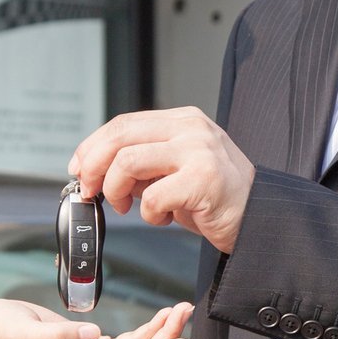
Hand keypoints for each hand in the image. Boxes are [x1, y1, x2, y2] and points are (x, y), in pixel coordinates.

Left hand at [70, 107, 255, 252]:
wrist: (258, 218)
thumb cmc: (214, 197)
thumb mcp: (177, 167)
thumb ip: (144, 160)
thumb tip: (95, 169)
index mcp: (183, 120)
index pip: (124, 123)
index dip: (93, 146)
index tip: (79, 169)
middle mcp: (191, 129)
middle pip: (120, 136)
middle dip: (93, 167)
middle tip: (90, 191)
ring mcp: (198, 152)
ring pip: (128, 162)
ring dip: (117, 191)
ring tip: (129, 207)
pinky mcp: (203, 180)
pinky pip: (152, 197)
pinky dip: (149, 214)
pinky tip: (163, 217)